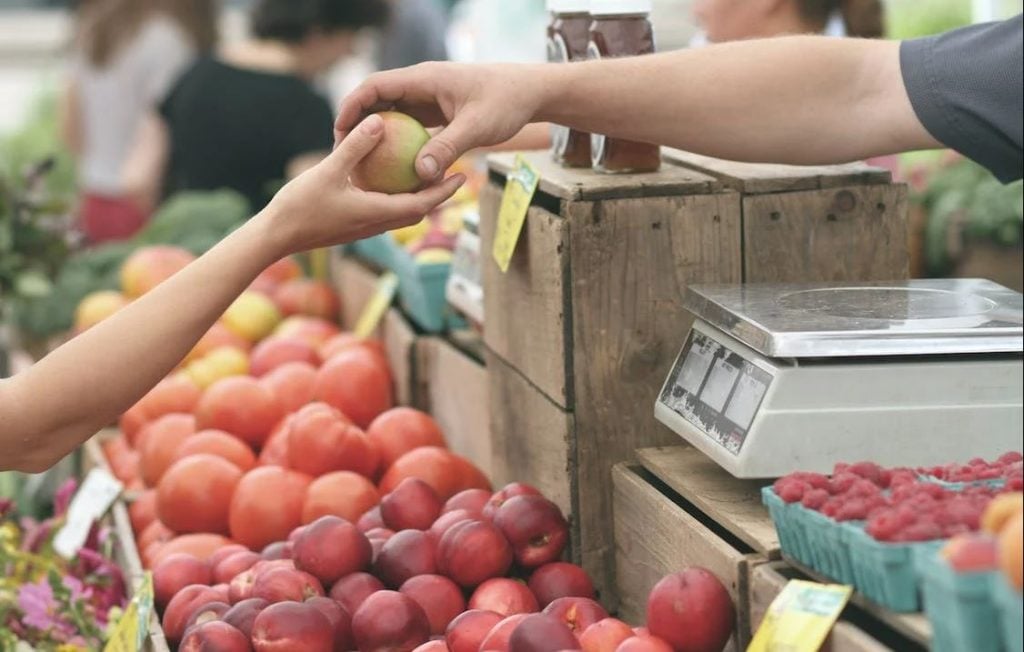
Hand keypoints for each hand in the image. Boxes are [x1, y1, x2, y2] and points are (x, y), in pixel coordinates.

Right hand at [261, 114, 465, 255]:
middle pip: (417, 210)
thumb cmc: (300, 206)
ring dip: (418, 197)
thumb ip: (355, 147)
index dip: (444, 191)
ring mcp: (364, 227)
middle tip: (455, 173)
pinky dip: (395, 197)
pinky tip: (389, 179)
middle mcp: (375, 224)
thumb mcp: (328, 171)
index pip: (421, 204)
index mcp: (376, 213)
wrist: (275, 237)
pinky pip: (383, 210)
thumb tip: (379, 121)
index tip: (462, 175)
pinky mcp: (352, 225)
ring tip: (428, 174)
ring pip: (401, 212)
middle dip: (438, 194)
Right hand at [334, 62, 543, 182]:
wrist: (530, 92)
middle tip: (342, 152)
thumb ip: (448, 148)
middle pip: (377, 100)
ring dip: (376, 135)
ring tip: (361, 163)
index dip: (352, 106)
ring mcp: (428, 98)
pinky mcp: (437, 112)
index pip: (375, 86)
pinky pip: (409, 126)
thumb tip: (420, 175)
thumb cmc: (506, 102)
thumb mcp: (477, 127)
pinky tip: (392, 169)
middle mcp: (422, 85)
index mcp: (424, 79)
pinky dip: (398, 143)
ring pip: (392, 114)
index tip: (339, 131)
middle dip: (357, 123)